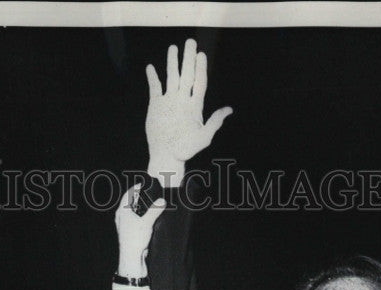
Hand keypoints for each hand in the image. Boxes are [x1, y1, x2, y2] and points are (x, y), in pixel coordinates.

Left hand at [115, 183, 165, 278]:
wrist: (131, 257)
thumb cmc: (135, 239)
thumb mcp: (147, 223)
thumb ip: (154, 210)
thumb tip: (162, 201)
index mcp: (122, 212)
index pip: (127, 194)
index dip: (135, 188)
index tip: (142, 184)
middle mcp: (120, 217)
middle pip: (128, 202)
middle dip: (137, 197)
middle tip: (147, 193)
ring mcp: (123, 225)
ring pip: (130, 212)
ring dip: (138, 207)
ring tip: (148, 204)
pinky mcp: (127, 232)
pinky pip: (133, 220)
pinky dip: (139, 216)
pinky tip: (147, 219)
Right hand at [146, 38, 232, 186]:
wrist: (166, 156)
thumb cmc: (185, 150)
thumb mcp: (203, 137)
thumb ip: (214, 122)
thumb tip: (228, 110)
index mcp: (194, 106)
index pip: (198, 82)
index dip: (200, 68)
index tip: (201, 54)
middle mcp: (182, 101)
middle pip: (186, 75)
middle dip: (188, 58)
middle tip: (190, 41)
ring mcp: (169, 102)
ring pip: (171, 78)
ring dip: (172, 63)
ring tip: (173, 48)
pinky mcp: (156, 107)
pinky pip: (154, 88)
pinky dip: (153, 78)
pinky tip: (151, 67)